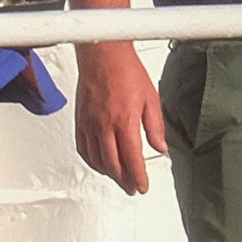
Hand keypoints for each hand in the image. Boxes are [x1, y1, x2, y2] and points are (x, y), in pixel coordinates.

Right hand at [74, 41, 166, 195]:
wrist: (103, 54)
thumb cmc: (126, 70)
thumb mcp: (151, 98)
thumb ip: (155, 126)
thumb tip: (161, 147)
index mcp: (125, 122)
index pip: (132, 160)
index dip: (138, 177)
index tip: (142, 186)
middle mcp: (104, 126)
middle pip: (113, 165)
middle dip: (124, 181)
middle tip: (132, 187)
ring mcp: (90, 124)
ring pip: (97, 160)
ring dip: (109, 174)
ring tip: (119, 178)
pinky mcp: (80, 120)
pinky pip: (83, 149)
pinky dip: (92, 161)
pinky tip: (99, 163)